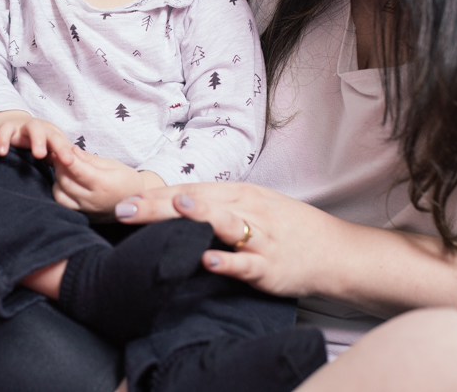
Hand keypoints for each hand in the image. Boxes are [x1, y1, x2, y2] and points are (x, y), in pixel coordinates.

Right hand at [0, 110, 74, 164]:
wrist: (13, 123)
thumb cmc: (36, 140)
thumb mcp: (49, 148)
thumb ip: (60, 159)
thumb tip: (75, 173)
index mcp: (53, 136)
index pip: (64, 145)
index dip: (69, 154)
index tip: (72, 164)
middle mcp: (42, 130)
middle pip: (53, 135)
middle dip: (59, 147)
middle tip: (66, 160)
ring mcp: (24, 127)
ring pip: (33, 128)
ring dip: (38, 140)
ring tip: (39, 155)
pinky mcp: (7, 127)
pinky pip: (5, 130)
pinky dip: (3, 140)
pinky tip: (2, 153)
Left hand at [52, 147, 163, 218]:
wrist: (135, 203)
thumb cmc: (126, 180)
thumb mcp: (112, 164)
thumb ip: (90, 159)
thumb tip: (72, 150)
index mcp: (103, 185)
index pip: (78, 170)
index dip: (66, 159)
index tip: (60, 149)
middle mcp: (93, 200)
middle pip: (65, 182)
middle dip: (59, 166)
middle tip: (60, 156)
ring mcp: (87, 211)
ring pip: (59, 195)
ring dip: (57, 180)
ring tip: (64, 170)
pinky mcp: (83, 216)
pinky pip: (63, 204)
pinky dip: (60, 192)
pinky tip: (65, 183)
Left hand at [114, 182, 344, 297]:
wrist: (335, 251)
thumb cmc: (286, 229)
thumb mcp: (250, 208)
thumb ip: (213, 207)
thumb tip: (170, 208)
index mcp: (237, 194)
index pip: (188, 189)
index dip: (154, 195)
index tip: (122, 201)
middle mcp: (246, 210)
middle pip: (198, 203)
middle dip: (159, 205)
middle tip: (124, 210)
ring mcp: (259, 237)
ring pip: (225, 224)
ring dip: (199, 216)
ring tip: (174, 210)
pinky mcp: (271, 266)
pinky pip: (247, 263)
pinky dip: (228, 262)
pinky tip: (209, 261)